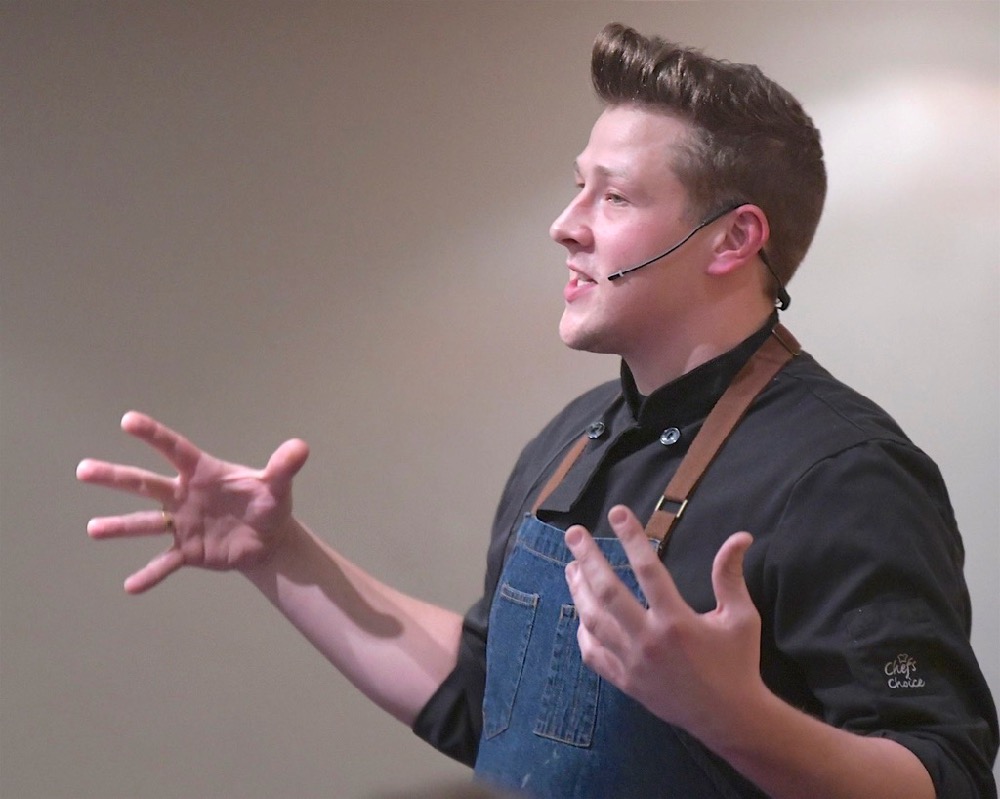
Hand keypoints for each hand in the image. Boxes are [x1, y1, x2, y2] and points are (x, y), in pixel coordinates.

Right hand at [77, 411, 309, 593]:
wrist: (268, 539)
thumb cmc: (267, 503)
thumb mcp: (278, 485)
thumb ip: (284, 467)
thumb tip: (300, 447)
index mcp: (203, 472)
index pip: (175, 449)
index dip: (153, 435)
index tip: (128, 420)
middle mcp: (184, 495)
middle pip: (145, 483)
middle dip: (115, 477)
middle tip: (84, 470)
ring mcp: (182, 523)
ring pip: (146, 523)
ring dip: (119, 526)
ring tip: (93, 530)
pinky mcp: (187, 551)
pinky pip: (164, 562)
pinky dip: (150, 574)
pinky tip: (130, 586)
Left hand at [564, 505, 764, 737]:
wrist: (729, 719)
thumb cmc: (737, 663)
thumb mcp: (742, 617)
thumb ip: (731, 575)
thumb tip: (740, 536)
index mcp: (677, 621)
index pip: (647, 569)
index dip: (631, 537)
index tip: (617, 512)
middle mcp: (648, 640)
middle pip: (607, 591)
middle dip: (587, 558)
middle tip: (573, 534)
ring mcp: (632, 663)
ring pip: (593, 620)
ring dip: (579, 590)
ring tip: (572, 566)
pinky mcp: (624, 681)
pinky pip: (592, 653)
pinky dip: (582, 631)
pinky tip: (580, 611)